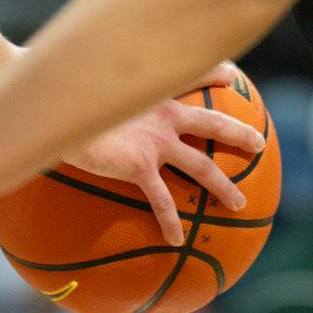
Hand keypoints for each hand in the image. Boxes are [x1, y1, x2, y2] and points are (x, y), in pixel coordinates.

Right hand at [58, 61, 265, 245]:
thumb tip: (76, 84)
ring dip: (223, 186)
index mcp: (152, 89)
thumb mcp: (87, 78)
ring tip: (240, 205)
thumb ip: (95, 83)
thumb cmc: (64, 87)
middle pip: (212, 122)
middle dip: (239, 132)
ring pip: (201, 165)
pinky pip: (162, 200)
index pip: (191, 73)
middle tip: (260, 142)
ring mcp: (155, 140)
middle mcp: (162, 113)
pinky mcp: (139, 165)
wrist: (52, 103)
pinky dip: (171, 221)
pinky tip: (176, 240)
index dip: (214, 73)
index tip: (232, 75)